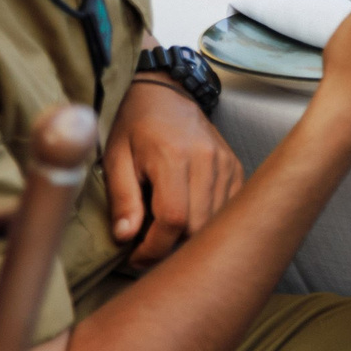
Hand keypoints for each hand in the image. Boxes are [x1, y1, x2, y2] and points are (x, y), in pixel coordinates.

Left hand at [104, 75, 244, 270]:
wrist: (165, 93)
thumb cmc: (134, 127)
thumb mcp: (115, 158)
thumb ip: (122, 198)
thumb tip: (126, 237)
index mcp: (172, 157)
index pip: (172, 218)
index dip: (154, 248)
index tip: (135, 258)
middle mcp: (206, 160)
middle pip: (199, 225)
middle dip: (172, 248)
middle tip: (149, 249)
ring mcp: (225, 163)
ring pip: (217, 220)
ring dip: (191, 237)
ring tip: (166, 235)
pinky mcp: (235, 166)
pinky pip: (229, 207)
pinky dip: (210, 221)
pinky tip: (188, 218)